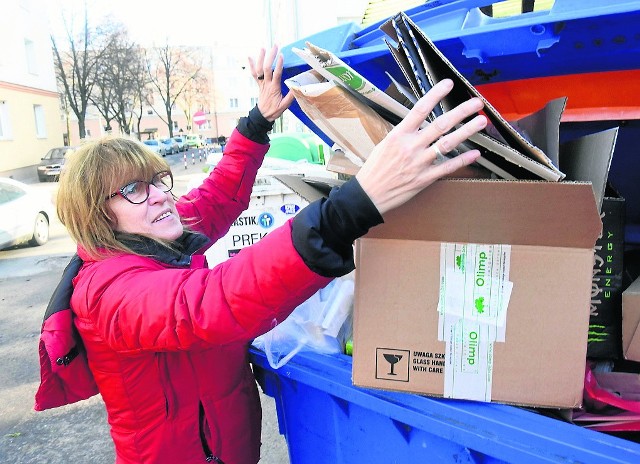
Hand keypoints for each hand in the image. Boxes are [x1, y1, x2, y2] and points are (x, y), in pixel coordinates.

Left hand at [248, 45, 294, 121]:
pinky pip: (254, 74)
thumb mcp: (284, 106)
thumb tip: (297, 88)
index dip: (279, 65)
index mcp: (274, 88)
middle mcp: (266, 84)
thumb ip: (290, 97)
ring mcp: (262, 83)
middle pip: (266, 68)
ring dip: (260, 58)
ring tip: (264, 48)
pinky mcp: (259, 84)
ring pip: (259, 69)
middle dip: (270, 56)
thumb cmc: (274, 111)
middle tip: (275, 46)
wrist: (263, 116)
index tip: (281, 55)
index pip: (276, 74)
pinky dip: (251, 65)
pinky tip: (249, 57)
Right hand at [356, 79, 486, 215]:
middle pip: (440, 124)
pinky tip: (474, 153)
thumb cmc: (375, 169)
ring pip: (447, 144)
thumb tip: (418, 124)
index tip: (448, 84)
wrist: (369, 194)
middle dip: (460, 112)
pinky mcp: (424, 178)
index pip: (419, 109)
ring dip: (466, 131)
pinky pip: (447, 167)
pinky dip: (462, 160)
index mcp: (398, 135)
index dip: (435, 95)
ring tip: (480, 122)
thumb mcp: (385, 144)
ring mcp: (419, 163)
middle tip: (476, 103)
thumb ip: (404, 134)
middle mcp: (410, 146)